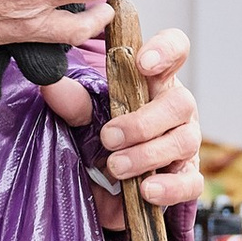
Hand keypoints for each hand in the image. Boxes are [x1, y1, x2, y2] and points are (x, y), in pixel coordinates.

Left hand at [84, 27, 201, 227]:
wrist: (100, 189)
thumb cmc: (100, 141)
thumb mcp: (83, 119)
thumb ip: (73, 103)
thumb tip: (51, 84)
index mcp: (155, 82)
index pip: (174, 50)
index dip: (165, 50)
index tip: (142, 63)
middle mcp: (175, 109)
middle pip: (180, 103)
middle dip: (143, 122)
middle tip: (108, 138)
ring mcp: (185, 143)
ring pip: (184, 142)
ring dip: (147, 155)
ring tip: (116, 168)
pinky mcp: (185, 178)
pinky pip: (190, 183)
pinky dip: (170, 188)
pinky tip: (146, 190)